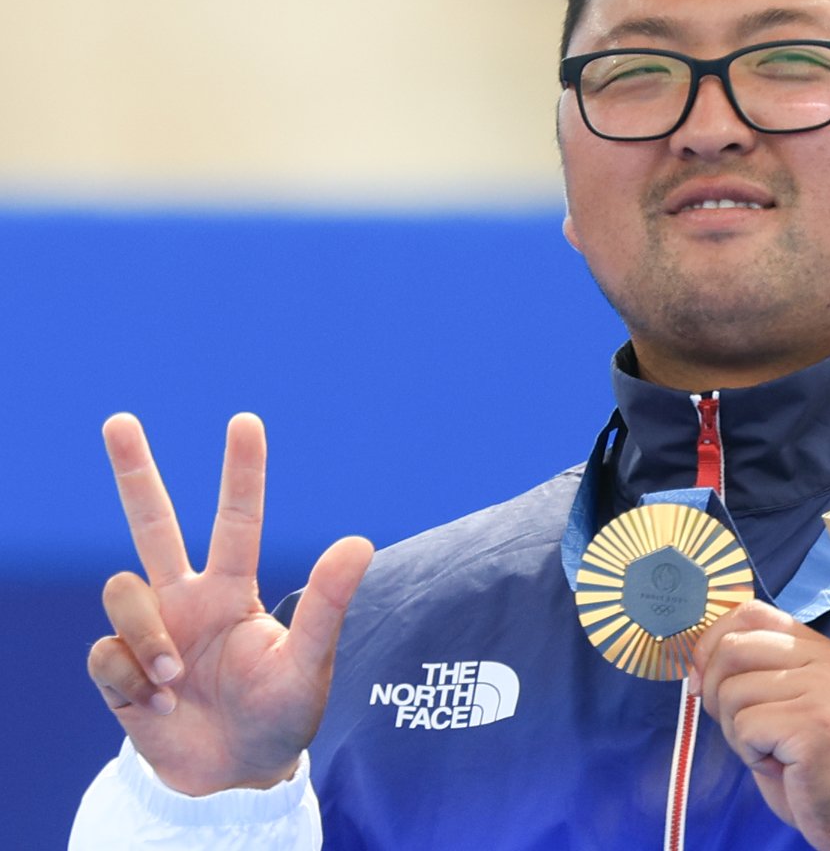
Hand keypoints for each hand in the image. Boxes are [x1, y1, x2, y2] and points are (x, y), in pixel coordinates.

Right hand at [86, 412, 373, 795]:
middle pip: (152, 523)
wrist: (236, 774)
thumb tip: (360, 541)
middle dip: (133, 471)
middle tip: (118, 419)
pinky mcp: (118, 669)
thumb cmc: (281, 713)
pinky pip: (105, 651)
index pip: (236, 518)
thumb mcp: (308, 663)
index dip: (241, 471)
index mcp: (233, 588)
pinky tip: (156, 703)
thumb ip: (326, 604)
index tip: (245, 420)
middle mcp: (186, 598)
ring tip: (176, 680)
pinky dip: (131, 680)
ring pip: (123, 591)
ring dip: (149, 638)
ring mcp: (149, 630)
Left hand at [691, 600, 829, 850]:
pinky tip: (781, 765)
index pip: (752, 613)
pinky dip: (750, 755)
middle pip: (732, 648)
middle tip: (741, 729)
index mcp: (820, 650)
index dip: (714, 640)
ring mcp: (822, 689)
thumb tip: (697, 667)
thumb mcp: (793, 704)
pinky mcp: (813, 723)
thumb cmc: (823, 765)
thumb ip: (757, 675)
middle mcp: (824, 661)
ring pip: (732, 692)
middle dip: (715, 693)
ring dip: (737, 733)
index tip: (703, 676)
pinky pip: (745, 728)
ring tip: (771, 750)